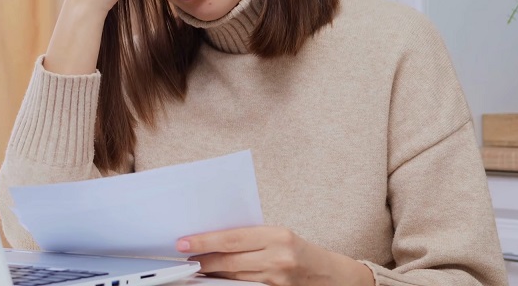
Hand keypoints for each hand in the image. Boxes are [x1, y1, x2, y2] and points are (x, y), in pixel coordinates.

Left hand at [176, 226, 373, 285]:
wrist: (334, 276)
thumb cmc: (300, 250)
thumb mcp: (279, 235)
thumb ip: (250, 237)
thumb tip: (213, 239)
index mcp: (278, 235)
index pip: (232, 238)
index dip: (204, 241)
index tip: (183, 242)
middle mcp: (279, 258)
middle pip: (230, 260)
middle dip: (203, 260)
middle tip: (184, 258)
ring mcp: (278, 280)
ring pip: (234, 278)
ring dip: (212, 274)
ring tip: (196, 269)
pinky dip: (229, 284)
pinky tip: (217, 280)